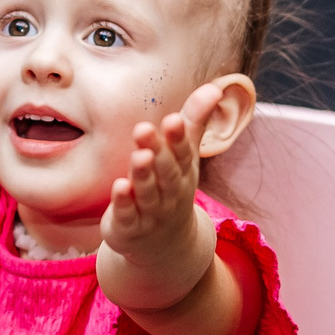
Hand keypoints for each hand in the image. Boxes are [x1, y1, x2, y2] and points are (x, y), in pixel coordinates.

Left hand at [97, 82, 227, 310]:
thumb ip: (194, 121)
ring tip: (138, 157)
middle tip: (144, 129)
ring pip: (147, 193)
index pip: (183, 154)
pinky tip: (119, 187)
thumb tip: (215, 87)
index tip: (173, 118)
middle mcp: (170, 193)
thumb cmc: (172, 189)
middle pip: (165, 172)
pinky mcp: (129, 227)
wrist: (164, 247)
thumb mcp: (185, 157)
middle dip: (157, 151)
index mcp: (184, 173)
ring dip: (142, 175)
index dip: (179, 138)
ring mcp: (150, 212)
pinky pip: (128, 215)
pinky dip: (124, 202)